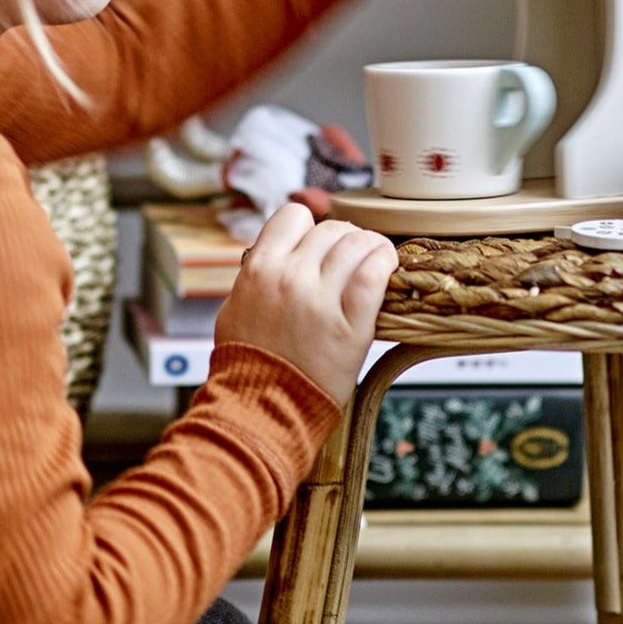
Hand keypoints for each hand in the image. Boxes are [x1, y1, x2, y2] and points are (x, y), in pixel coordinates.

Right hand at [214, 202, 398, 406]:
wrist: (261, 407)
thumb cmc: (248, 363)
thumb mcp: (236, 307)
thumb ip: (257, 276)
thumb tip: (275, 256)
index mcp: (259, 268)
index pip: (294, 215)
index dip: (310, 226)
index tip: (317, 244)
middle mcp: (290, 277)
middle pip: (332, 229)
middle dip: (344, 239)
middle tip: (350, 259)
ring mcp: (320, 299)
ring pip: (357, 244)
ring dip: (370, 247)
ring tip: (374, 259)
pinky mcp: (350, 324)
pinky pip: (374, 274)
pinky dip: (385, 263)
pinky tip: (386, 268)